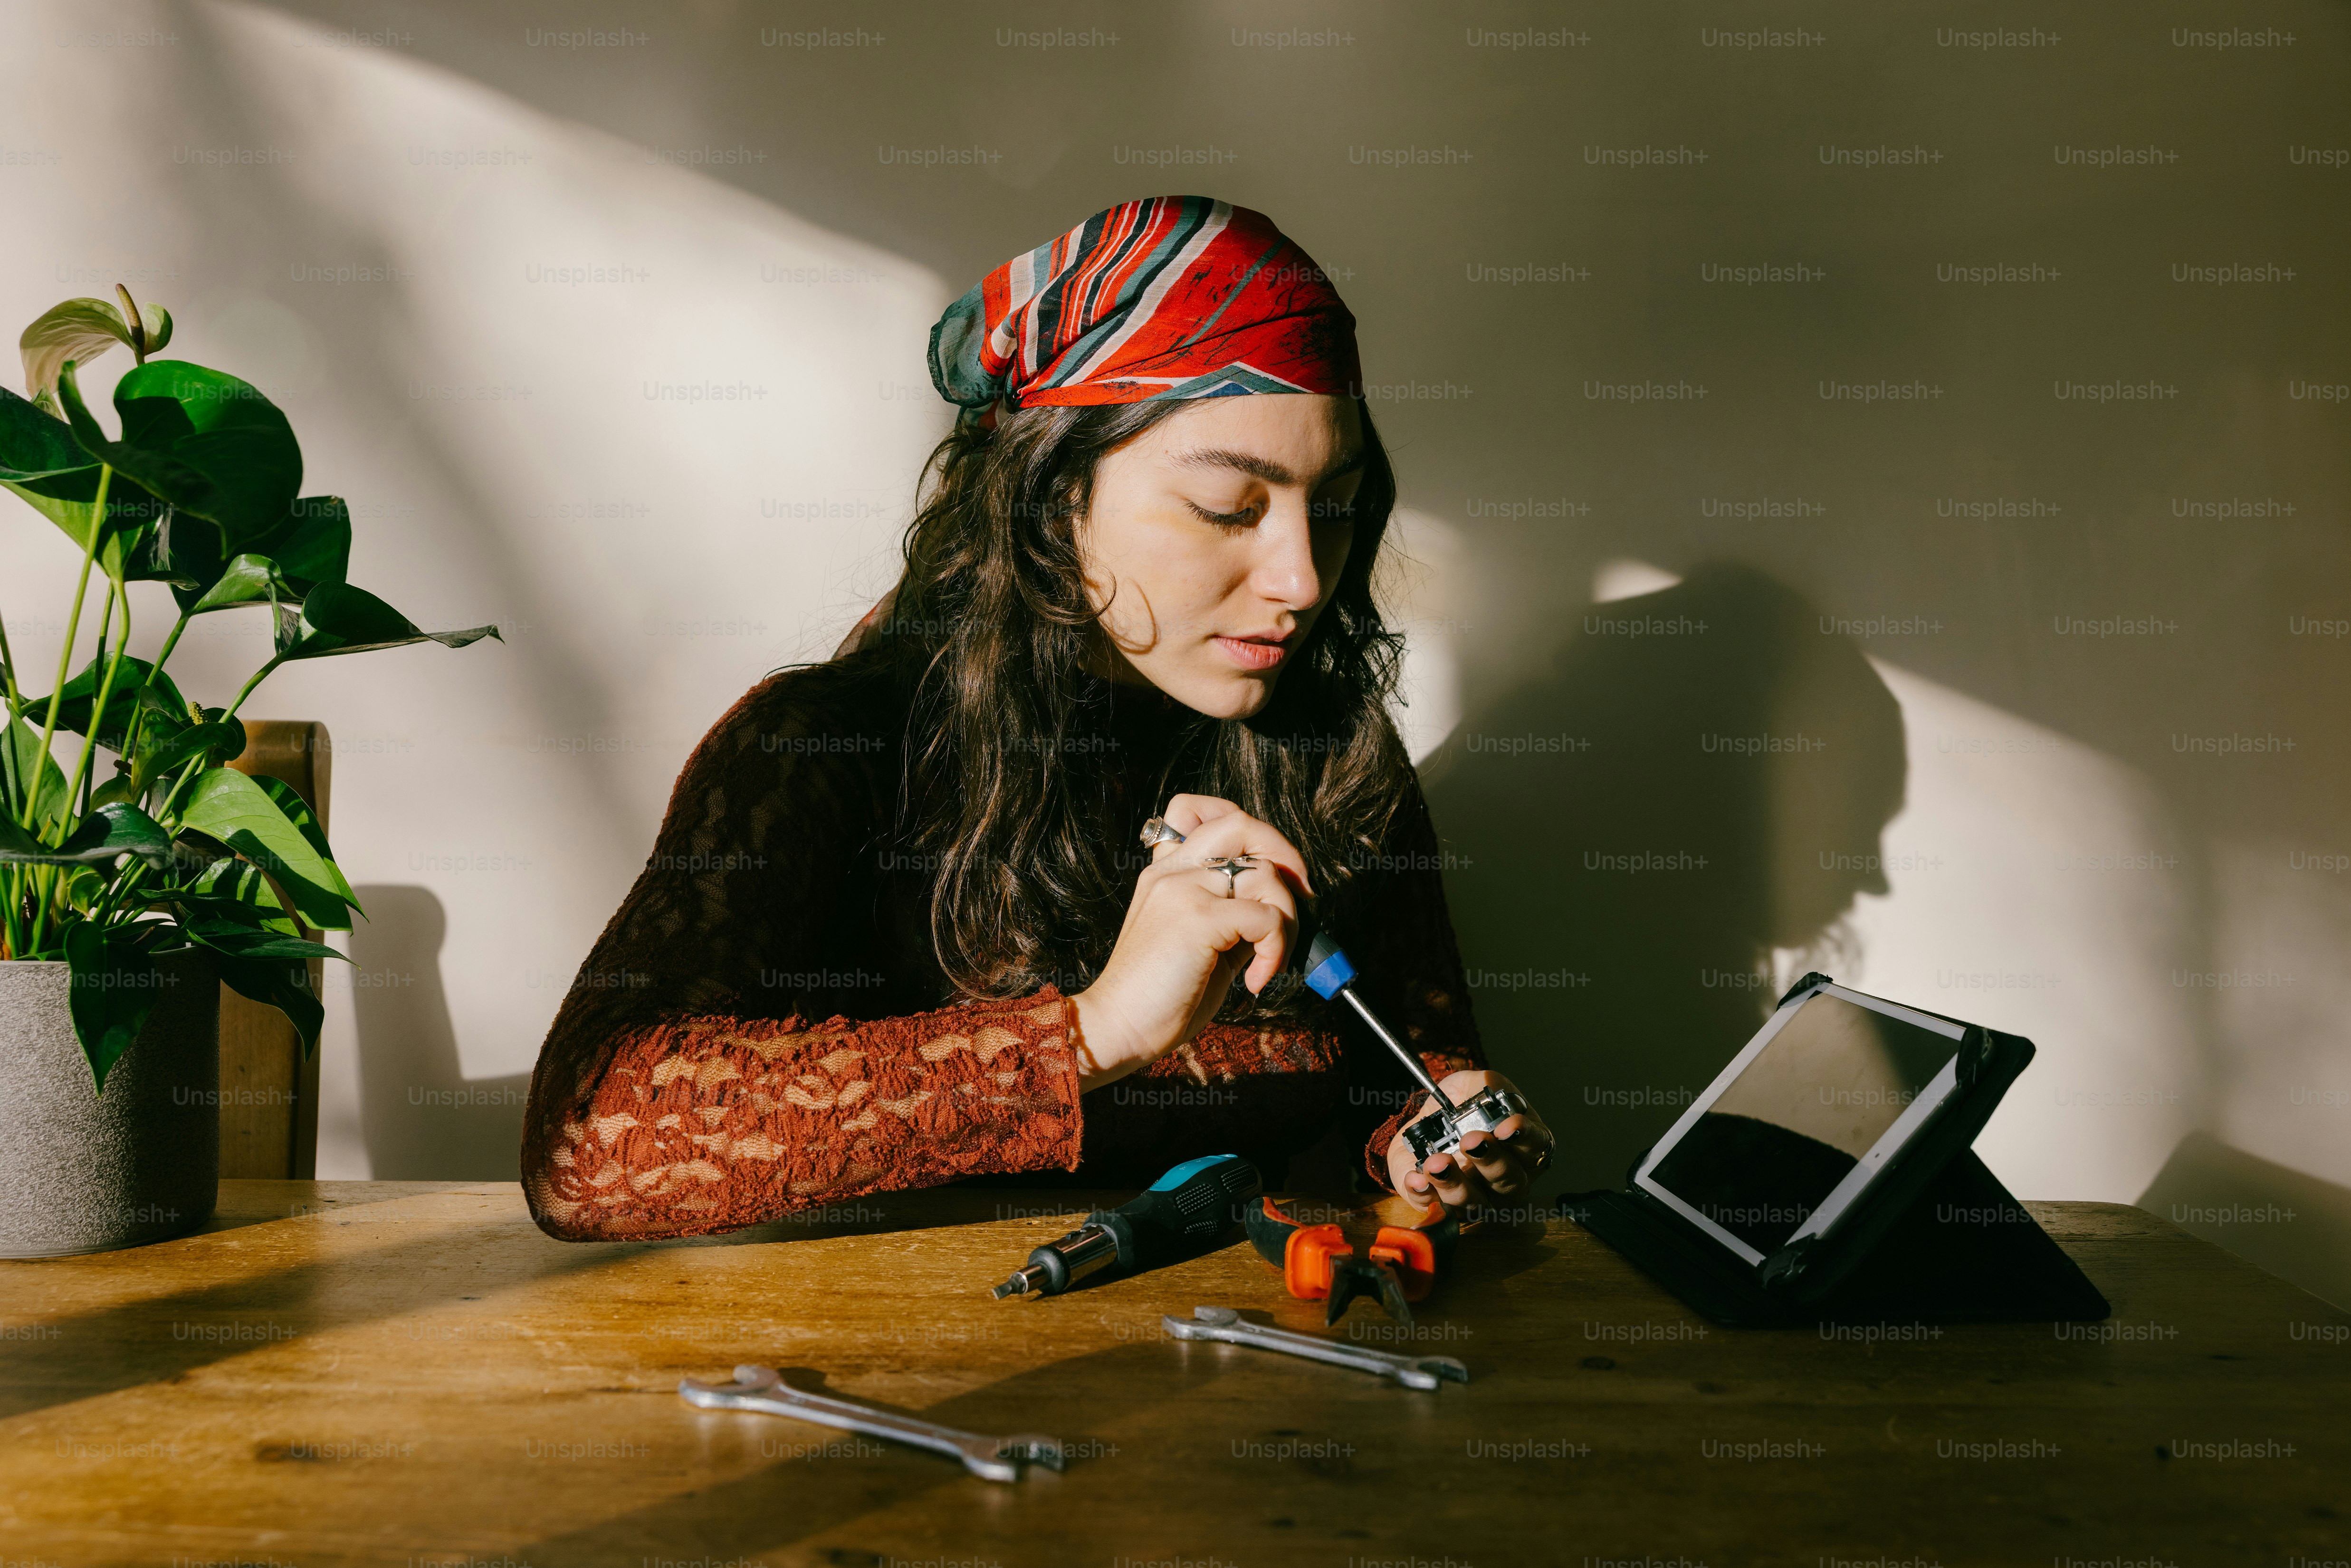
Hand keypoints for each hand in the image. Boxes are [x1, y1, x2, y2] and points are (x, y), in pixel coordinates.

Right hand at [1070, 794, 1312, 1089]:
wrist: (1117, 1027)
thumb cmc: (1159, 995)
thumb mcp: (1199, 942)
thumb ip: (1231, 914)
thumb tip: (1281, 909)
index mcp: (1165, 873)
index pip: (1197, 811)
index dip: (1243, 828)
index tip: (1265, 867)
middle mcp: (1172, 872)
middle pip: (1242, 824)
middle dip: (1286, 853)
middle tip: (1300, 898)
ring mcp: (1183, 890)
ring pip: (1265, 873)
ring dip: (1289, 920)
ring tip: (1271, 959)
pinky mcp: (1197, 918)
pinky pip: (1266, 916)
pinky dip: (1276, 950)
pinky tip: (1256, 980)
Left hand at [1384, 1070, 1546, 1211]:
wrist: (1427, 1121)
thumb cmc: (1462, 1105)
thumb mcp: (1474, 1085)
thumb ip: (1484, 1087)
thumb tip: (1484, 1098)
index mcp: (1525, 1148)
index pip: (1536, 1147)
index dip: (1524, 1138)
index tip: (1506, 1126)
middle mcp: (1508, 1180)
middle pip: (1510, 1181)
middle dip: (1490, 1161)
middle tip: (1470, 1140)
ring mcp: (1479, 1199)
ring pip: (1476, 1204)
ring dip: (1455, 1184)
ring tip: (1435, 1162)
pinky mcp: (1443, 1206)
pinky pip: (1436, 1209)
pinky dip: (1425, 1194)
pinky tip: (1415, 1178)